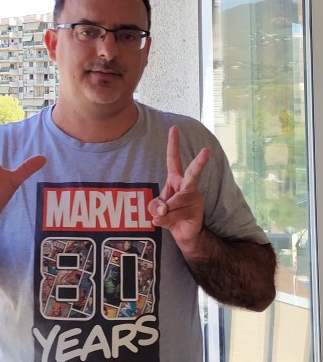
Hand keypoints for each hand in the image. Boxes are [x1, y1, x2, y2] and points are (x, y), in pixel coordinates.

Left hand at [148, 126, 209, 246]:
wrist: (182, 234)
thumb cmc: (169, 215)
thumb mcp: (156, 207)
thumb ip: (155, 205)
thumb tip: (163, 208)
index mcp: (177, 179)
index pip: (174, 159)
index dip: (173, 144)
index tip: (173, 128)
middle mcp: (188, 186)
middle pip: (193, 173)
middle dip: (199, 162)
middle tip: (206, 151)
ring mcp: (194, 199)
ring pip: (175, 202)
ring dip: (165, 211)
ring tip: (162, 217)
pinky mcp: (196, 211)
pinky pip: (175, 214)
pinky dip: (165, 220)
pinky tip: (162, 221)